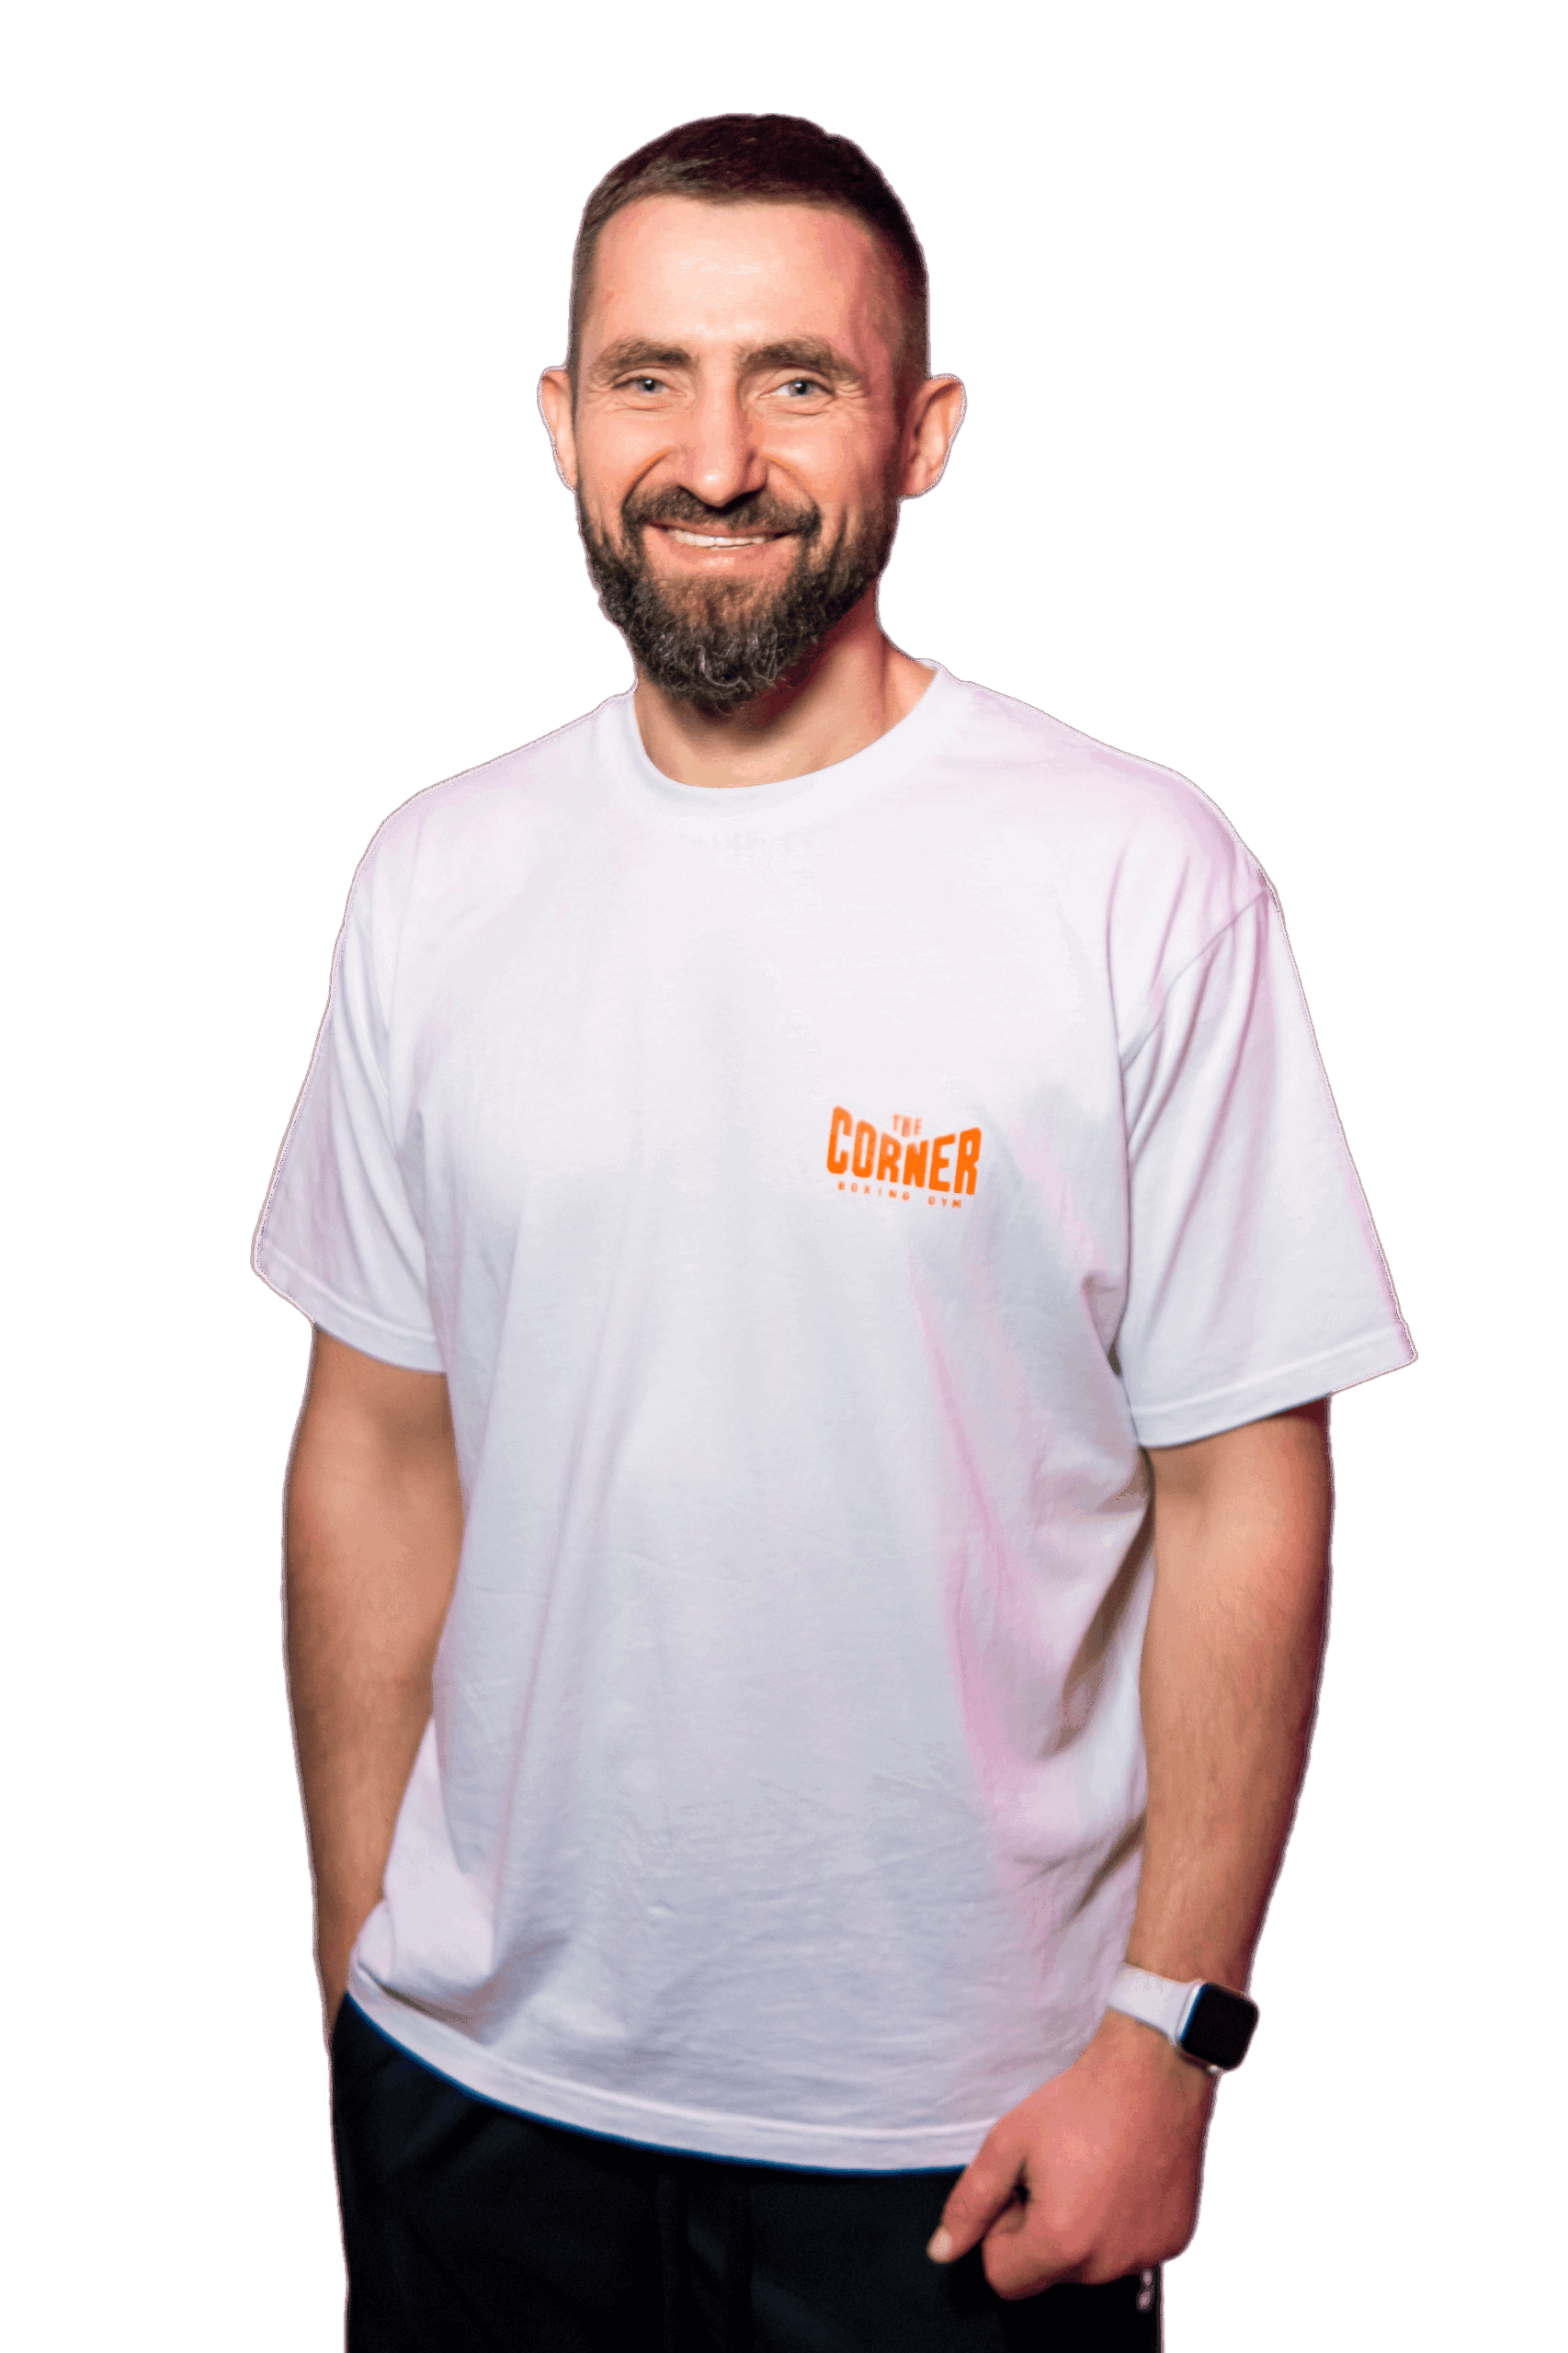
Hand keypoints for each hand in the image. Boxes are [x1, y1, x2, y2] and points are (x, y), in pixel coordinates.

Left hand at [927, 2010, 1216, 2300]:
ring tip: (1092, 2170)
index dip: (1001, 2232)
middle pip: (1048, 2273)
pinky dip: (1119, 2226)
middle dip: (1041, 2232)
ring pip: (1089, 2265)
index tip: (1020, 2187)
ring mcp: (1147, 2256)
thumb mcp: (1007, 2143)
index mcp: (1060, 2244)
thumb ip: (970, 2204)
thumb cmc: (1078, 2102)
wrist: (1153, 2071)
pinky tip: (1123, 2177)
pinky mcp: (1175, 2241)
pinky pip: (1130, 2252)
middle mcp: (1107, 2264)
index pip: (1004, 2278)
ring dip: (1080, 2232)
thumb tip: (940, 2252)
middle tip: (1056, 2172)